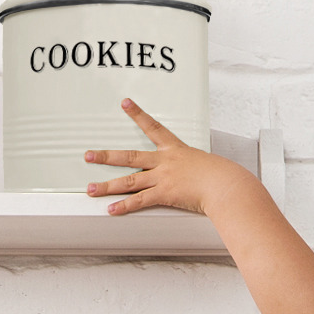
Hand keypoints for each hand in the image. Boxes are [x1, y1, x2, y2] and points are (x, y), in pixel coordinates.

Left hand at [84, 99, 255, 215]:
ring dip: (107, 185)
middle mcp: (164, 161)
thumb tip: (201, 175)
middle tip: (88, 155)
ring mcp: (162, 178)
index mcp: (174, 149)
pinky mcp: (164, 194)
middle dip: (106, 156)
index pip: (152, 126)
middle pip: (128, 157)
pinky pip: (139, 201)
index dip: (137, 114)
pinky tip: (111, 209)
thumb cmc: (222, 176)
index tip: (125, 103)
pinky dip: (124, 206)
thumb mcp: (207, 165)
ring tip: (91, 188)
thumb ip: (196, 169)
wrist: (225, 185)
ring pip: (128, 181)